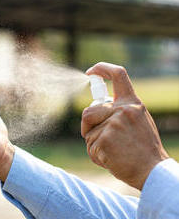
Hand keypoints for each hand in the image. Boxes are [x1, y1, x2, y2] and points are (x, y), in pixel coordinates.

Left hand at [81, 62, 168, 189]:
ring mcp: (114, 124)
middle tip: (96, 137)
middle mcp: (123, 110)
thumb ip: (119, 112)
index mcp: (132, 103)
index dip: (102, 68)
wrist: (153, 171)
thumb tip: (94, 108)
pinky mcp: (105, 139)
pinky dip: (96, 155)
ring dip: (93, 143)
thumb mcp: (137, 121)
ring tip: (111, 151)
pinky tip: (111, 160)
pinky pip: (90, 146)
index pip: (118, 74)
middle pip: (88, 111)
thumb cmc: (143, 148)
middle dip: (87, 126)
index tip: (90, 72)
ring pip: (88, 131)